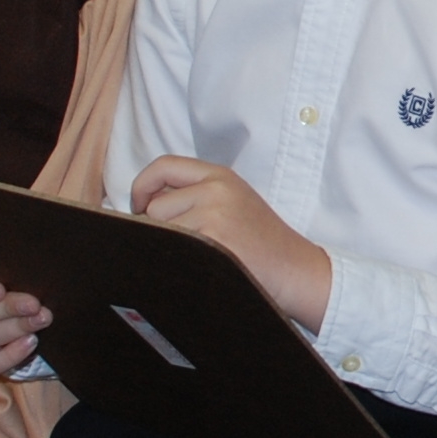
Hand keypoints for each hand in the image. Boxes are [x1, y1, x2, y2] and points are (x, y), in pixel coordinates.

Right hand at [0, 264, 49, 378]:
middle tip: (34, 304)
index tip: (0, 290)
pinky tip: (31, 342)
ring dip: (16, 329)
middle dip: (7, 309)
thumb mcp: (1, 269)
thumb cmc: (6, 279)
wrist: (10, 308)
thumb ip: (6, 266)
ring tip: (41, 319)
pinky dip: (12, 355)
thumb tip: (30, 265)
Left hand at [132, 155, 333, 329]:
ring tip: (198, 258)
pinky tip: (199, 268)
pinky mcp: (213, 241)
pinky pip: (173, 250)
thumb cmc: (262, 245)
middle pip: (155, 206)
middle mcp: (217, 189)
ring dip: (169, 248)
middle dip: (158, 229)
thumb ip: (195, 195)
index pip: (163, 166)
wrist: (297, 271)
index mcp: (221, 176)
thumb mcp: (233, 203)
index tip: (139, 208)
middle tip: (180, 246)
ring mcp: (215, 214)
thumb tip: (143, 206)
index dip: (142, 186)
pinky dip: (177, 261)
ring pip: (160, 230)